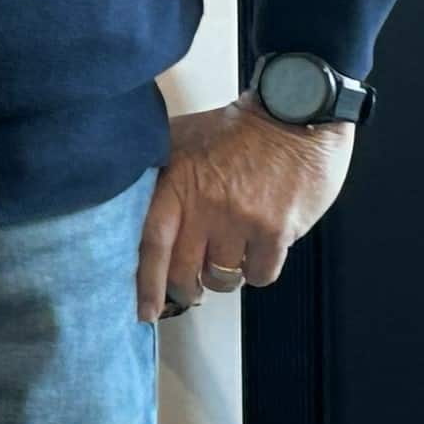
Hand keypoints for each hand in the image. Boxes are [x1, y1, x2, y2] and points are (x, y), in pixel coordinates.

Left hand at [139, 102, 356, 320]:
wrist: (294, 112)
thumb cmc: (238, 128)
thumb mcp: (184, 138)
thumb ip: (158, 172)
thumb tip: (130, 203)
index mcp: (177, 182)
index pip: (152, 243)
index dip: (146, 284)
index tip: (144, 312)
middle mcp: (206, 204)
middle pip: (185, 270)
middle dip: (186, 287)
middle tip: (191, 287)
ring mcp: (241, 219)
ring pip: (223, 277)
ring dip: (223, 275)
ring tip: (229, 253)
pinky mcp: (276, 230)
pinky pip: (260, 274)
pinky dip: (258, 269)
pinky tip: (259, 247)